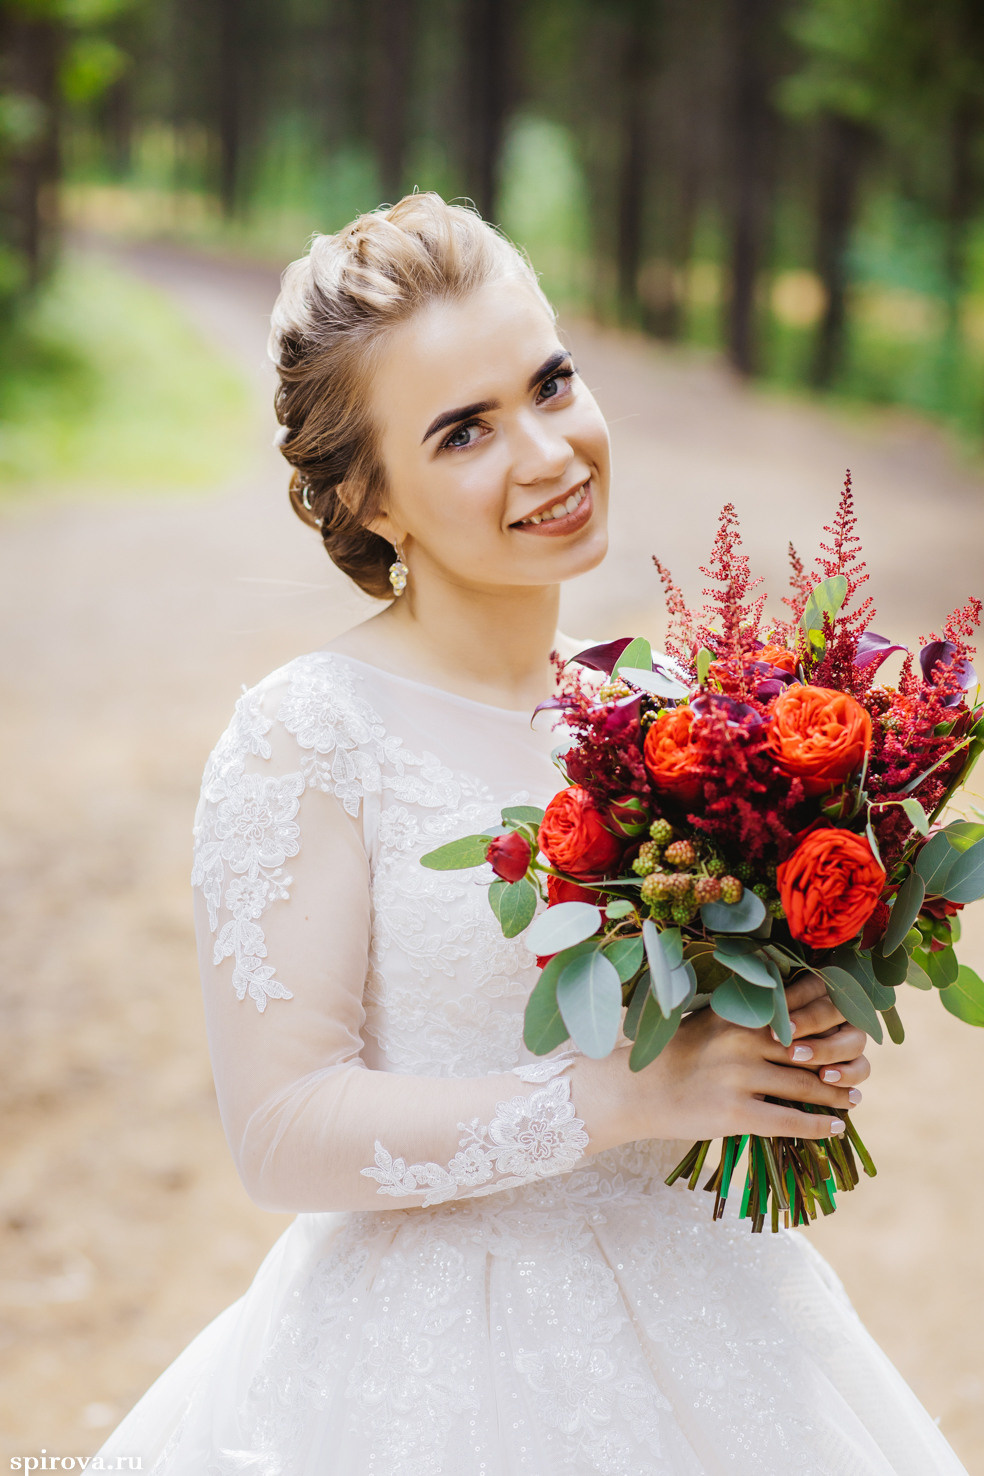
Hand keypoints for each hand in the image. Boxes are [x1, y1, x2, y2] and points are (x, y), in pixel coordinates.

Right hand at [590, 972, 868, 1151]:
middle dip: (842, 1058)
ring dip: (837, 1094)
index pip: (802, 1005)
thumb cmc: (675, 1054)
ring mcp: (739, 1076)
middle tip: (859, 1069)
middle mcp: (743, 1039)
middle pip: (812, 1046)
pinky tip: (835, 1128)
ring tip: (852, 1098)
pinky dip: (819, 1126)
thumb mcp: (712, 1021)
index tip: (853, 1023)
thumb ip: (750, 1015)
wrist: (634, 1090)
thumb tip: (798, 1016)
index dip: (834, 1014)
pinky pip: (789, 1120)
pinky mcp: (734, 1113)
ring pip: (806, 1085)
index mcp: (740, 1012)